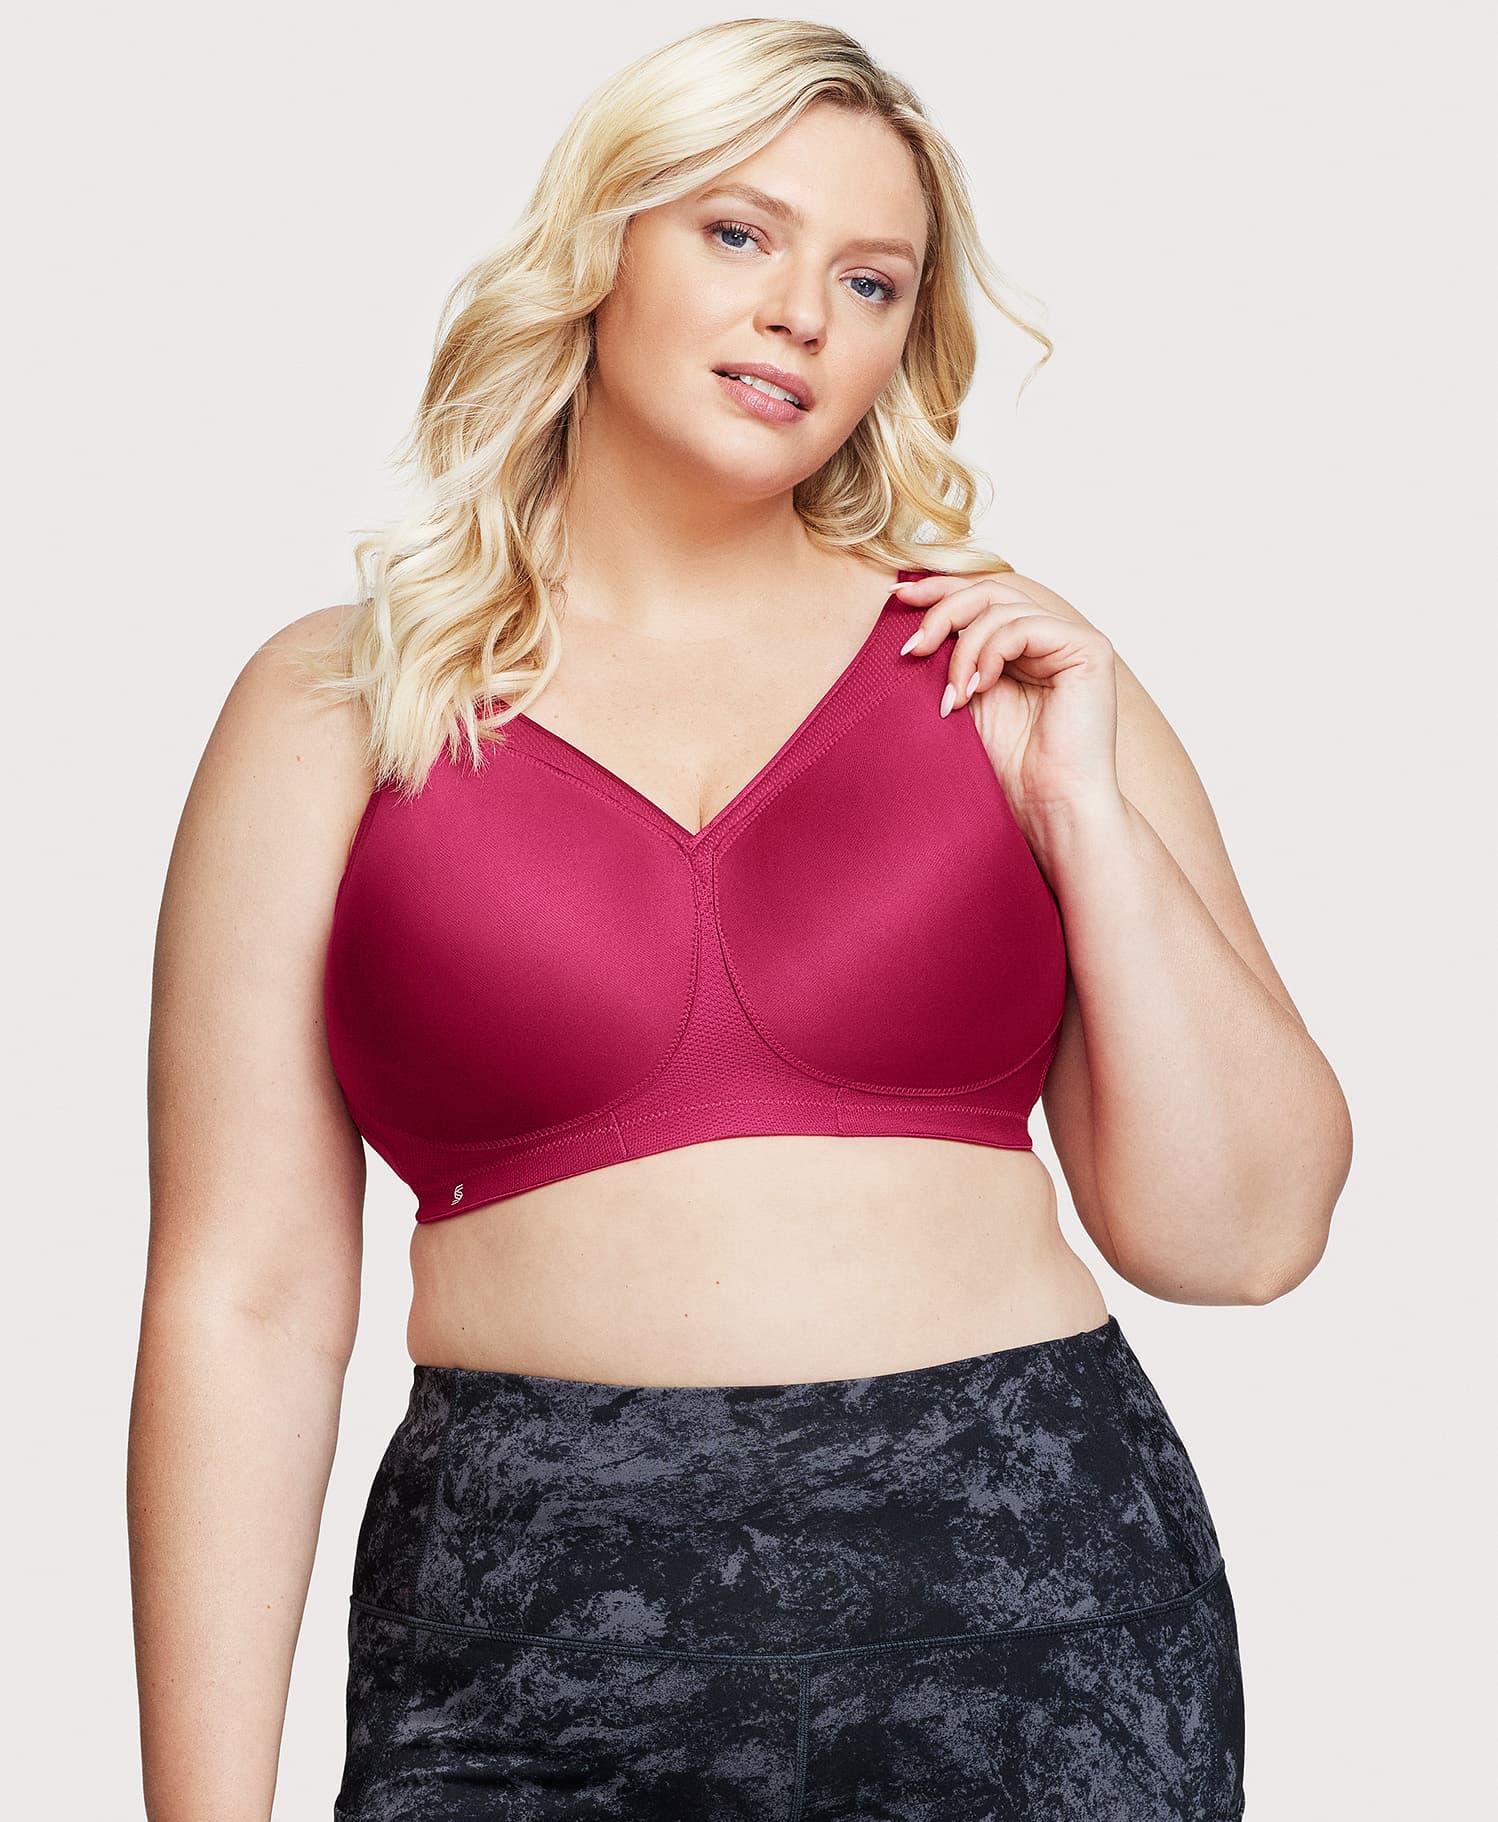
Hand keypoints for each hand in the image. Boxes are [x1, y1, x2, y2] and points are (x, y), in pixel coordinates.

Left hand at [892, 570, 1125, 832]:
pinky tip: (981, 689)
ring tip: (954, 698)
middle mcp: (1048, 637)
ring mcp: (1070, 641)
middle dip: (942, 614)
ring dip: (963, 651)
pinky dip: (991, 653)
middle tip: (913, 650)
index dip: (938, 589)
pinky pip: (1023, 627)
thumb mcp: (962, 701)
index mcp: (1020, 647)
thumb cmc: (1008, 769)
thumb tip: (908, 620)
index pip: (980, 597)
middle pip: (989, 591)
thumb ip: (947, 660)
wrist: (1048, 808)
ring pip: (1001, 608)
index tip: (898, 596)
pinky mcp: (1088, 649)